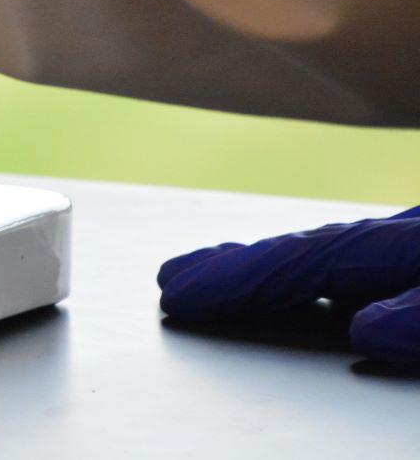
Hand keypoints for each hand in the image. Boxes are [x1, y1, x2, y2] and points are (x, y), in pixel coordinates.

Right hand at [158, 206, 419, 363]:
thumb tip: (364, 330)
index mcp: (411, 245)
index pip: (303, 261)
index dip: (235, 278)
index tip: (178, 295)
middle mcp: (407, 235)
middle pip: (303, 249)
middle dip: (231, 265)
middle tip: (170, 279)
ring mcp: (416, 239)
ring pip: (331, 252)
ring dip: (270, 269)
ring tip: (223, 280)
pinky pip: (363, 261)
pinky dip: (320, 276)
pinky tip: (322, 293)